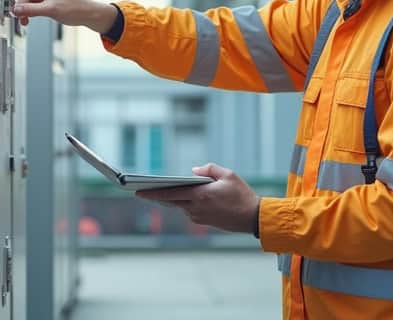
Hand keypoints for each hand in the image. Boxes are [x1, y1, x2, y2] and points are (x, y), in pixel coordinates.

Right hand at [3, 0, 117, 32]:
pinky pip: (34, 5)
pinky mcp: (48, 1)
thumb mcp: (50, 10)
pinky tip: (30, 19)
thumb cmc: (75, 8)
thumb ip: (30, 10)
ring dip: (26, 11)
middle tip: (21, 16)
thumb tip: (16, 10)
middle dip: (21, 5)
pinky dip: (30, 12)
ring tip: (26, 21)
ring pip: (28, 0)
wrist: (88, 15)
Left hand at [135, 163, 259, 234]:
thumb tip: (194, 171)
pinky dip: (184, 203)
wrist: (253, 218)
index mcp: (200, 195)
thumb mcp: (228, 174)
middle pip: (171, 201)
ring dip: (172, 199)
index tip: (139, 191)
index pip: (171, 193)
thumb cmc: (242, 194)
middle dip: (156, 196)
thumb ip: (209, 169)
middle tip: (141, 191)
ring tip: (160, 190)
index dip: (153, 192)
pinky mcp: (204, 222)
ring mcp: (199, 217)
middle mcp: (196, 208)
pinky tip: (182, 197)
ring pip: (180, 206)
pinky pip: (189, 211)